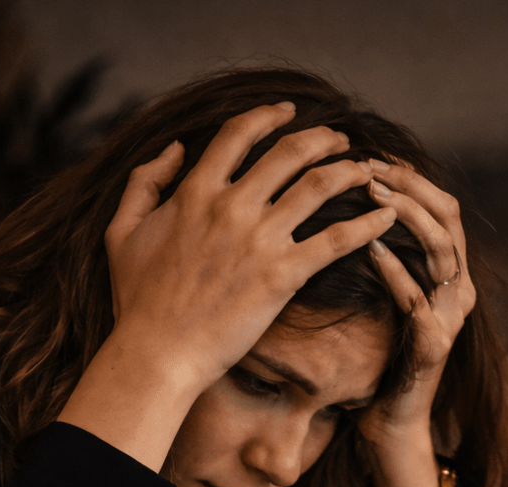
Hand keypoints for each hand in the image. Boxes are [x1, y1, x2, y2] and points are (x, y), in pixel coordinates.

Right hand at [59, 104, 395, 471]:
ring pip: (318, 186)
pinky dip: (365, 224)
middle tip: (341, 141)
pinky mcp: (282, 276)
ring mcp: (259, 240)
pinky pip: (335, 240)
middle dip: (321, 139)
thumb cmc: (137, 302)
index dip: (268, 116)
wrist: (158, 354)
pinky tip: (386, 218)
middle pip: (288, 152)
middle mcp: (231, 206)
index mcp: (195, 191)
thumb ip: (144, 183)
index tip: (288, 112)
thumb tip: (173, 149)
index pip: (238, 134)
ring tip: (368, 171)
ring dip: (349, 171)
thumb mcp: (122, 232)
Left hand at [356, 162, 476, 486]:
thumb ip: (378, 259)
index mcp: (448, 275)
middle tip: (371, 165)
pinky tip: (370, 252)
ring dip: (408, 219)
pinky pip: (419, 304)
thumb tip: (345, 208)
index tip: (372, 153)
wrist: (390, 427)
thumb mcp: (379, 301)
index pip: (440, 206)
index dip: (410, 176)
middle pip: (448, 217)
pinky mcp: (434, 349)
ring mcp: (450, 320)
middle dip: (411, 186)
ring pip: (442, 252)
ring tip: (373, 196)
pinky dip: (397, 275)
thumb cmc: (376, 363)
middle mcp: (458, 292)